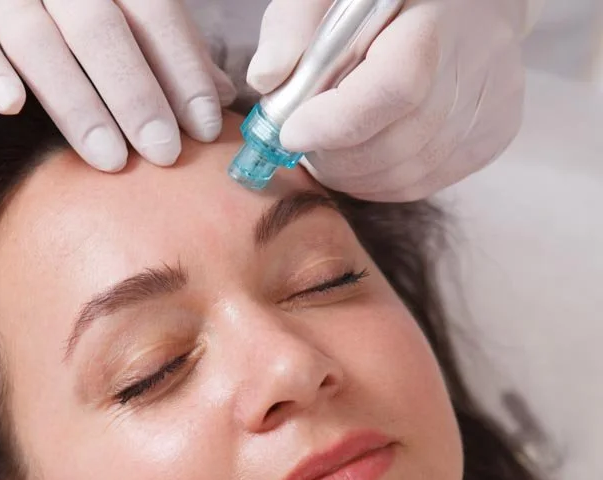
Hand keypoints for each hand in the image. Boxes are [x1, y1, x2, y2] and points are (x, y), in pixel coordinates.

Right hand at [0, 0, 236, 170]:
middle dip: (135, 95)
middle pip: (99, 29)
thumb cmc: (87, 22)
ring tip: (111, 159)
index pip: (154, 13)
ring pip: (35, 40)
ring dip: (77, 103)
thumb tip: (224, 99)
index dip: (182, 71)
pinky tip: (12, 106)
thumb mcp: (135, 24)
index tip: (205, 128)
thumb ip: (174, 55)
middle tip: (163, 153)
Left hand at [247, 0, 534, 200]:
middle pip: (394, 144)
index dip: (333, 124)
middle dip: (333, 156)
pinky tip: (362, 155)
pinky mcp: (491, 137)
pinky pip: (421, 184)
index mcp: (435, 23)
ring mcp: (490, 108)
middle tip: (302, 143)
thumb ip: (292, 26)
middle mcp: (477, 65)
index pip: (391, 92)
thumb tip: (264, 79)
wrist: (465, 1)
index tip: (289, 132)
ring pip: (405, 175)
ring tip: (328, 148)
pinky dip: (379, 181)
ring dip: (351, 174)